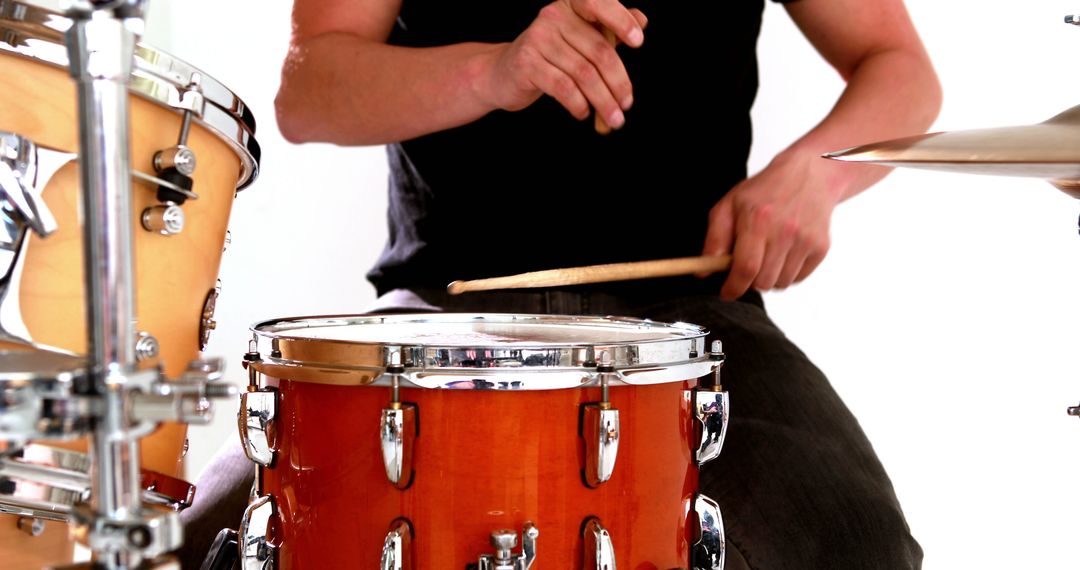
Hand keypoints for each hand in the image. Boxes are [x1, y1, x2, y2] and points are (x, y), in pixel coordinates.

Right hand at [481, 0, 646, 128]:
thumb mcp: (579, 39)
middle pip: (599, 51)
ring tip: (613, 118)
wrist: (503, 73)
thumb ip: (608, 28)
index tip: (639, 43)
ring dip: (603, 101)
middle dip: (618, 83)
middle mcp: (553, 16)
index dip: (621, 20)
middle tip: (627, 105)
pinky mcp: (526, 64)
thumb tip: (642, 19)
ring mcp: (537, 39)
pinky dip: (579, 104)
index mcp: (569, 5)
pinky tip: (584, 113)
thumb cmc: (549, 57)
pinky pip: (563, 88)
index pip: (598, 3)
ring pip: (584, 74)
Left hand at [702, 151, 843, 299]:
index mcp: (757, 220)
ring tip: (766, 256)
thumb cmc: (764, 191)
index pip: (746, 268)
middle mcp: (784, 231)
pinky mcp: (821, 247)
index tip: (726, 293)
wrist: (811, 175)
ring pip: (780, 284)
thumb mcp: (730, 205)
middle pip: (763, 281)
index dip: (733, 287)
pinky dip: (786, 274)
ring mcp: (805, 240)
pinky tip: (783, 253)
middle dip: (749, 282)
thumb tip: (704, 270)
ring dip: (768, 278)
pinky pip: (798, 279)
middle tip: (746, 267)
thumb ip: (715, 238)